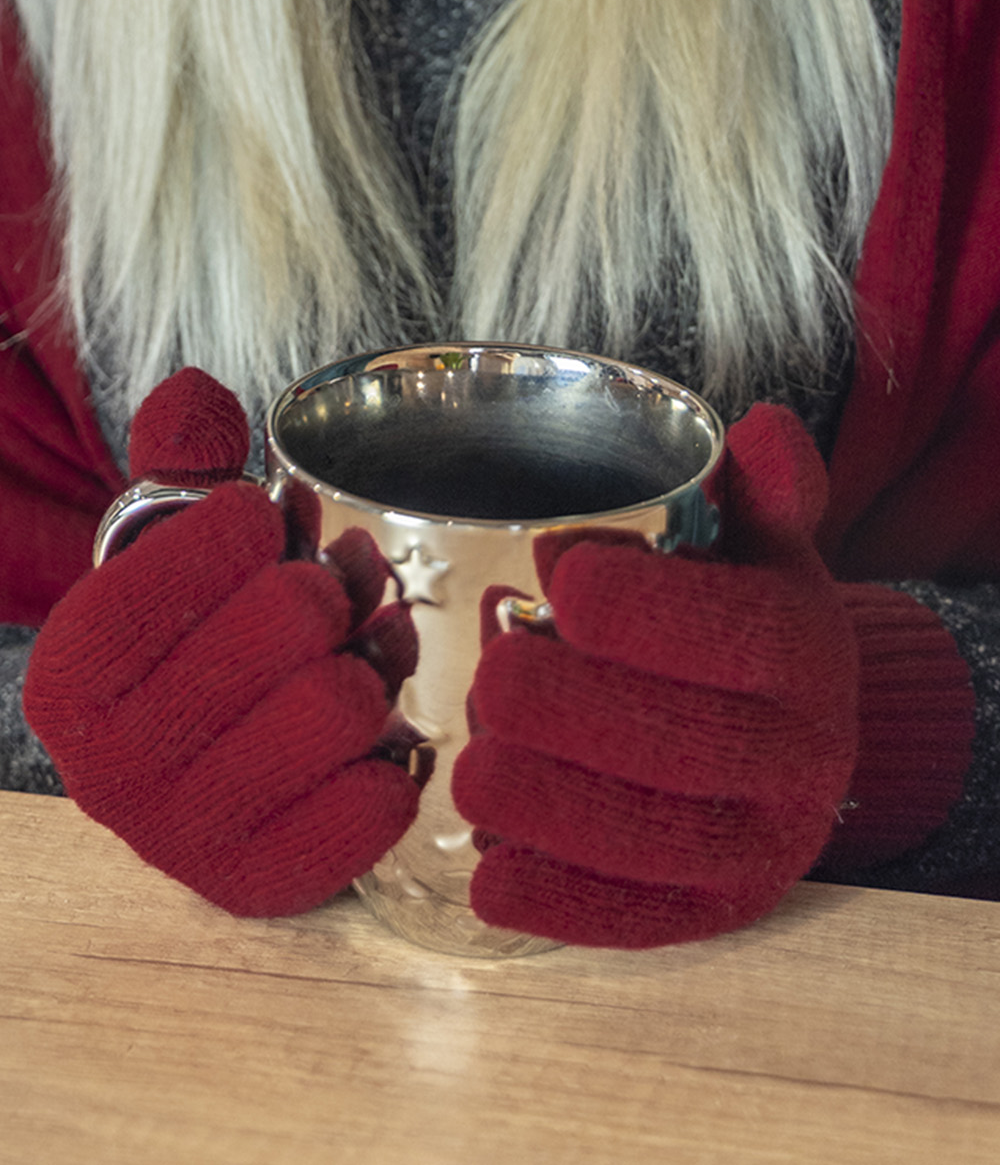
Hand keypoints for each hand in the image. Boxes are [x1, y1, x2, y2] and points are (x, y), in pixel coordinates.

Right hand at [25, 368, 425, 916]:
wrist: (199, 772)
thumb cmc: (196, 640)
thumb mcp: (169, 547)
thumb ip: (180, 461)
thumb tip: (197, 396)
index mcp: (71, 674)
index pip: (185, 560)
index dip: (248, 529)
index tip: (262, 531)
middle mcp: (108, 768)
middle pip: (287, 624)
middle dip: (324, 592)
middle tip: (324, 597)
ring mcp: (185, 840)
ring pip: (342, 706)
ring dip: (370, 666)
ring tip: (357, 654)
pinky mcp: (266, 886)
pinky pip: (378, 801)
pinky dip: (394, 754)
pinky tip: (372, 734)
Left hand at [452, 404, 858, 947]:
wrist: (782, 727)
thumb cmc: (738, 613)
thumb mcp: (760, 541)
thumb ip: (761, 484)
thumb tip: (764, 431)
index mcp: (807, 651)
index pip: (730, 632)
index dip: (635, 606)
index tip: (558, 576)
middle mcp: (803, 757)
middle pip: (672, 742)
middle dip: (561, 705)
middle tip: (497, 674)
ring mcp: (763, 846)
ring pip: (641, 838)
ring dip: (538, 801)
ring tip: (476, 767)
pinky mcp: (719, 912)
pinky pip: (634, 921)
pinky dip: (552, 902)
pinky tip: (490, 873)